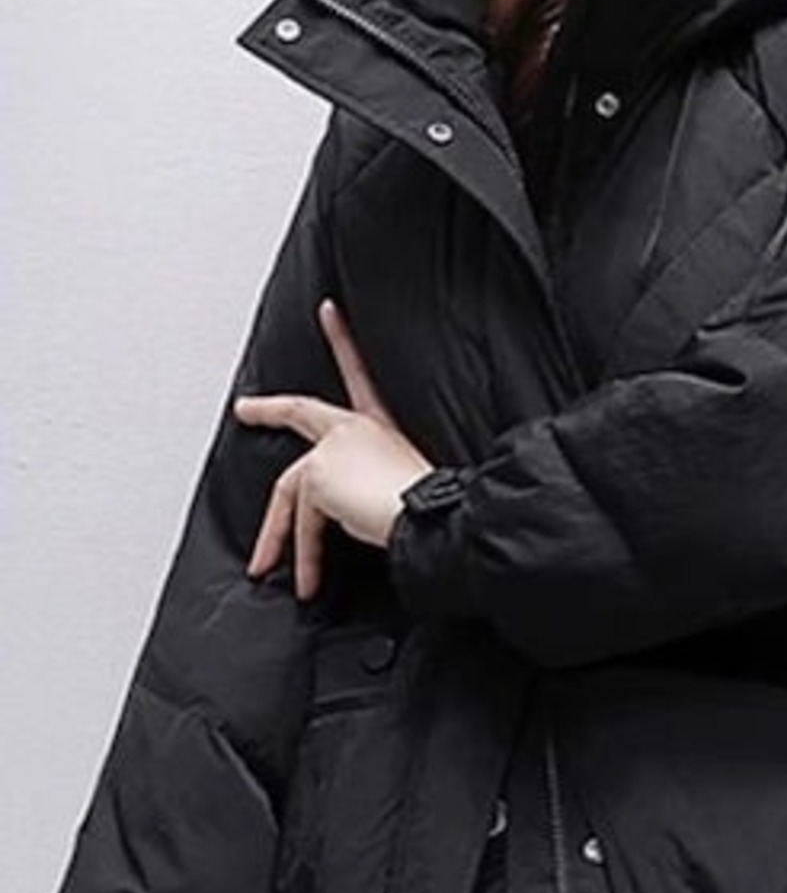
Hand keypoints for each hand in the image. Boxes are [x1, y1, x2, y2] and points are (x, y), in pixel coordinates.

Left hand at [233, 297, 432, 597]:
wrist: (434, 517)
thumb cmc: (436, 505)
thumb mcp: (414, 488)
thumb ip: (388, 490)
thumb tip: (384, 519)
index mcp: (382, 430)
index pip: (361, 378)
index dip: (344, 343)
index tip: (330, 314)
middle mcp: (357, 430)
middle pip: (302, 413)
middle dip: (269, 410)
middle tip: (246, 409)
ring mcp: (334, 447)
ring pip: (292, 491)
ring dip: (280, 538)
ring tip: (270, 568)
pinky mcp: (317, 473)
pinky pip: (301, 519)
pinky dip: (301, 553)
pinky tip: (310, 577)